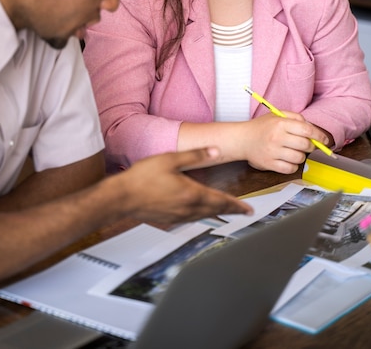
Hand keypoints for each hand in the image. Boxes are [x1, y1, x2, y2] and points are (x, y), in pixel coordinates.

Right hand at [119, 147, 252, 224]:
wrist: (121, 198)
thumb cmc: (143, 177)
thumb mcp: (170, 159)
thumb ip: (194, 155)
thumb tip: (215, 151)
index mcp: (192, 194)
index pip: (221, 201)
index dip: (237, 205)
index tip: (249, 210)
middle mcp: (188, 208)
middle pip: (215, 211)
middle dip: (231, 211)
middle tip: (244, 212)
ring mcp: (178, 216)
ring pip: (204, 216)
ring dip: (217, 213)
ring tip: (225, 211)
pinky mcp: (168, 219)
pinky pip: (191, 219)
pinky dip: (201, 215)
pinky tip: (199, 212)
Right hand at [243, 112, 329, 173]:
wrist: (242, 139)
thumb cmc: (261, 127)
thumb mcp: (277, 115)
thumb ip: (295, 118)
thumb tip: (312, 128)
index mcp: (280, 124)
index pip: (307, 131)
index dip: (319, 136)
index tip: (324, 140)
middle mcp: (277, 137)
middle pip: (306, 145)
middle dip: (310, 146)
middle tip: (306, 145)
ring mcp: (273, 152)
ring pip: (299, 158)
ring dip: (300, 156)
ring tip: (293, 151)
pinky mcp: (269, 164)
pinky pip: (290, 169)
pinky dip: (292, 166)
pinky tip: (287, 159)